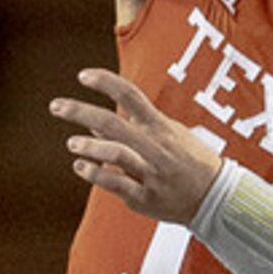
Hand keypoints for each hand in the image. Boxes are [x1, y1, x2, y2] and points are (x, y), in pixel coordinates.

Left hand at [52, 68, 222, 224]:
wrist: (216, 197)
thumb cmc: (187, 160)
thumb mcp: (167, 135)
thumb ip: (131, 128)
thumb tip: (92, 123)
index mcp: (160, 127)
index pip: (131, 95)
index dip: (106, 82)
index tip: (83, 76)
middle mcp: (155, 147)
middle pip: (113, 123)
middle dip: (81, 112)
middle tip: (56, 106)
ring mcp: (150, 172)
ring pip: (117, 154)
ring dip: (90, 146)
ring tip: (72, 143)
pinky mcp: (145, 197)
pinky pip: (117, 184)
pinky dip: (96, 174)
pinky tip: (81, 167)